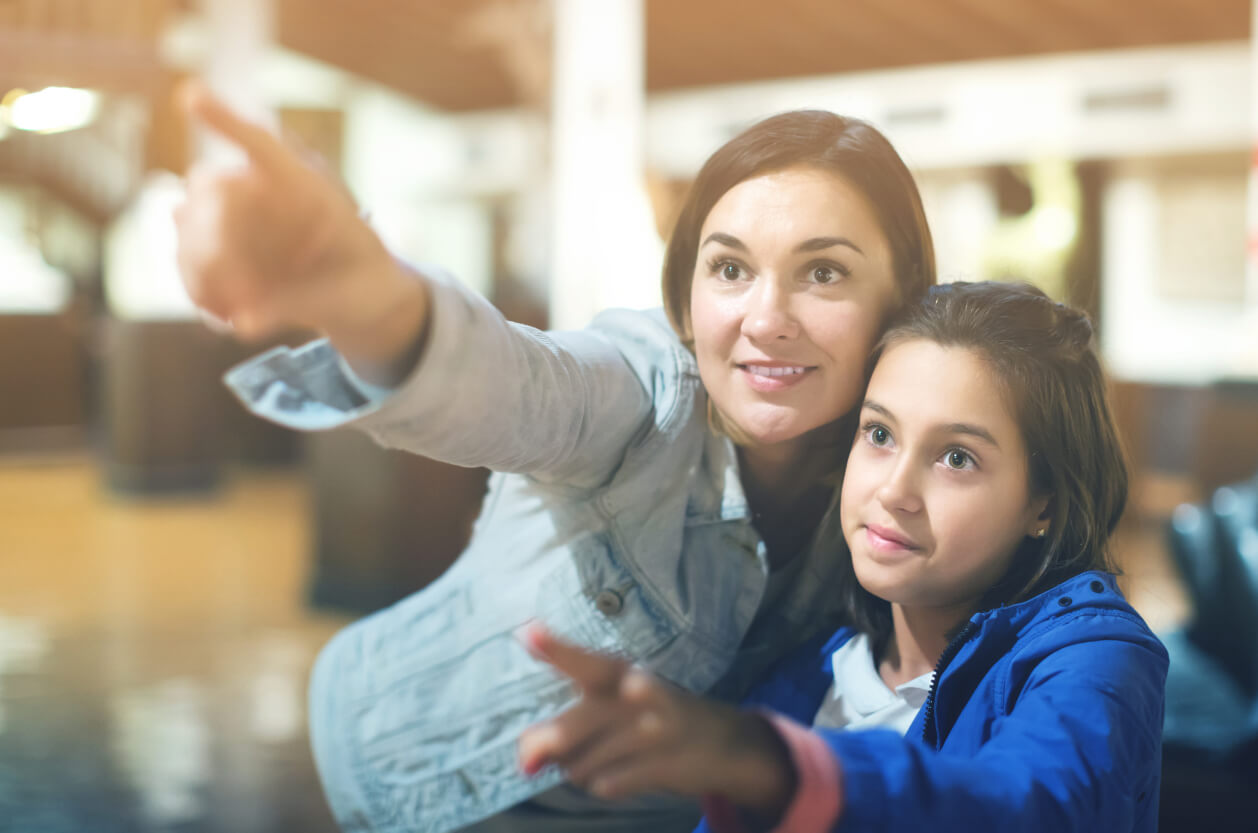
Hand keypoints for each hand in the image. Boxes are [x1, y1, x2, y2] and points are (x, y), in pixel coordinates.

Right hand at [173, 81, 428, 371]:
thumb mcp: (350, 291)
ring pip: (189, 226)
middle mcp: (263, 191)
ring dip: (201, 273)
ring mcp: (238, 218)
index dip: (226, 121)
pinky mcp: (223, 250)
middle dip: (211, 240)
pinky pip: (189, 261)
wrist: (365, 293)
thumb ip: (299, 302)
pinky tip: (225, 321)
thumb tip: (242, 324)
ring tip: (230, 315)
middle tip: (236, 296)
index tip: (191, 96)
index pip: (262, 144)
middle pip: (211, 190)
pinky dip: (200, 292)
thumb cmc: (366, 277)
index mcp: (304, 185)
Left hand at [516, 624, 795, 816]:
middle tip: (528, 762)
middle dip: (546, 746)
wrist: (729, 743)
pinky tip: (620, 775)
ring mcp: (653, 729)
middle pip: (571, 726)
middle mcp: (636, 693)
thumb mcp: (614, 708)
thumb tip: (526, 761)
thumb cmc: (653, 718)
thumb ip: (565, 727)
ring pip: (583, 764)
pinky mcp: (666, 763)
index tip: (527, 632)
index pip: (582, 661)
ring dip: (582, 770)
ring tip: (607, 759)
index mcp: (618, 672)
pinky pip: (610, 784)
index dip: (555, 649)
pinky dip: (605, 784)